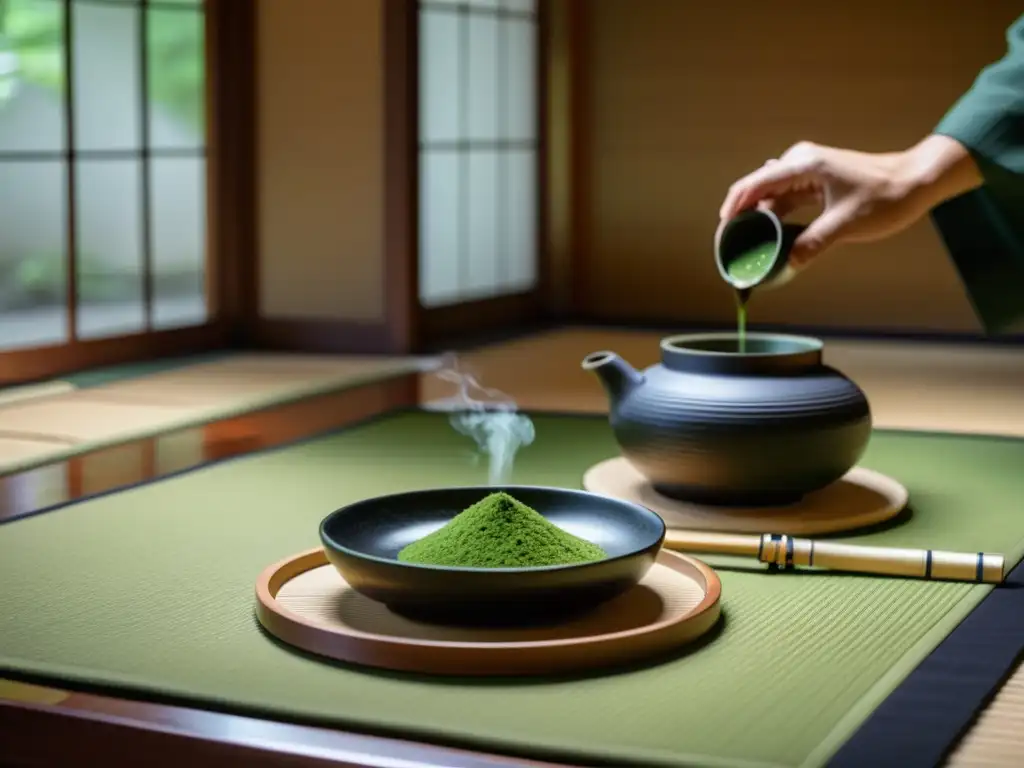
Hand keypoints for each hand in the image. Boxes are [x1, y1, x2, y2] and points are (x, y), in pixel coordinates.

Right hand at [718, 136, 981, 268]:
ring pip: (770, 196)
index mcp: (803, 166)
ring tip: (747, 244)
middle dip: (741, 215)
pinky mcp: (816, 181)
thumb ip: (812, 244)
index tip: (722, 231)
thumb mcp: (846, 225)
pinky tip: (771, 237)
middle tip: (731, 244)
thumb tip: (787, 265)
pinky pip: (785, 199)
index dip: (733, 207)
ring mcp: (808, 171)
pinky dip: (775, 216)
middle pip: (757, 188)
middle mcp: (800, 163)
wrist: (917, 180)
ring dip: (759, 218)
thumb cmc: (886, 196)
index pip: (754, 184)